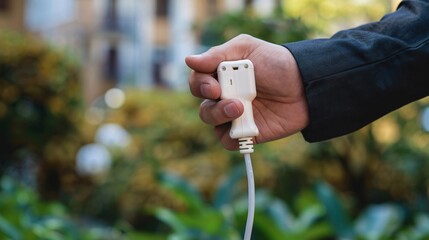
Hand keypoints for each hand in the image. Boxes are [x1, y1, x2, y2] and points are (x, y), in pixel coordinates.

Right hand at [186, 34, 308, 149]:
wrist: (305, 85)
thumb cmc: (276, 63)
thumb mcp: (247, 49)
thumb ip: (217, 55)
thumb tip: (189, 60)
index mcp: (221, 75)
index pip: (197, 83)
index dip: (200, 86)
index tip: (214, 86)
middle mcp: (225, 96)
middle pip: (203, 106)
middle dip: (213, 105)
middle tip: (228, 98)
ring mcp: (235, 115)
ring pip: (211, 123)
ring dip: (221, 117)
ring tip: (240, 109)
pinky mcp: (246, 132)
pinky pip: (227, 141)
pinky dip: (232, 137)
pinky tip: (246, 128)